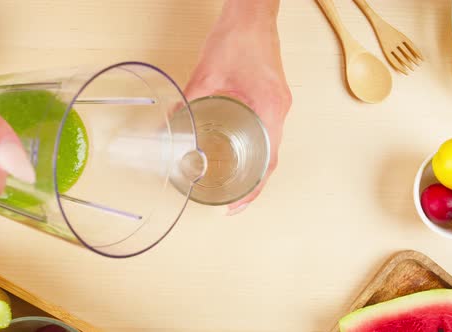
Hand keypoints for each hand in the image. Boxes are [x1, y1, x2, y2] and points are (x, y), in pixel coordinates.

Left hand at [184, 0, 291, 214]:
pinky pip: (268, 130)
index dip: (254, 189)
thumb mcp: (207, 74)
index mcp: (271, 108)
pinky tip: (239, 152)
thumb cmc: (239, 37)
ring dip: (256, 167)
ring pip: (272, 146)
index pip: (269, 161)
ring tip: (236, 183)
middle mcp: (280, 109)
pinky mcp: (273, 96)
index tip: (237, 205)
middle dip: (254, 185)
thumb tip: (172, 122)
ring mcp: (279, 103)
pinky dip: (256, 148)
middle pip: (272, 159)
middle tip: (233, 202)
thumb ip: (189, 101)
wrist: (252, 13)